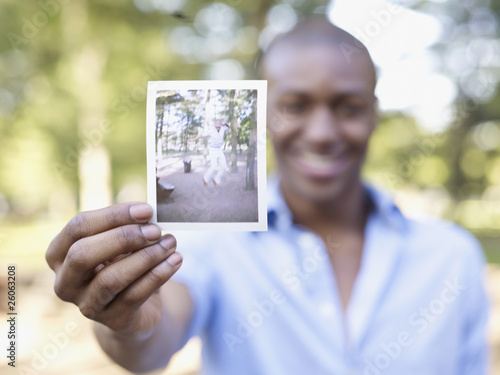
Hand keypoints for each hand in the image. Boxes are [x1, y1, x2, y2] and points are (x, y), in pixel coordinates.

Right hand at [46, 203, 181, 337]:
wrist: (138, 308)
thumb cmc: (124, 264)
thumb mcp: (121, 244)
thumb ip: (126, 227)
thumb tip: (147, 213)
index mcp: (59, 254)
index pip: (78, 227)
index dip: (113, 215)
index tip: (146, 210)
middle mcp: (65, 282)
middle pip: (84, 254)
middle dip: (124, 238)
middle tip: (156, 230)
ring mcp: (86, 305)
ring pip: (111, 279)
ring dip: (146, 257)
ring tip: (170, 243)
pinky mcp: (112, 321)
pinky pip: (135, 296)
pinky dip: (159, 274)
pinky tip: (175, 260)